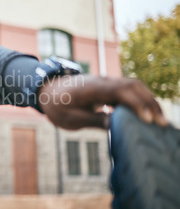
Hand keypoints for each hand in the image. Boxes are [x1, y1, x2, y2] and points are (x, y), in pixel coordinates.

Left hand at [38, 75, 167, 129]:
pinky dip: (139, 102)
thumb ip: (93, 120)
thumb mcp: (71, 118)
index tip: (148, 120)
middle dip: (149, 103)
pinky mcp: (107, 88)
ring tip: (158, 122)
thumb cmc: (57, 105)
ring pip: (133, 87)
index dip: (137, 104)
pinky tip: (146, 116)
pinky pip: (127, 91)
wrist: (47, 90)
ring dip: (147, 102)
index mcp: (92, 88)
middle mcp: (102, 81)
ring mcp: (106, 83)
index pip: (121, 91)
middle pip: (133, 86)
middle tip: (161, 124)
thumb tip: (115, 126)